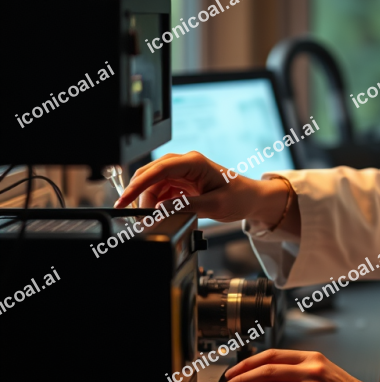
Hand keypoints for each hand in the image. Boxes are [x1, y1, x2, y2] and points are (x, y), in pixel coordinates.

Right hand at [113, 151, 288, 225]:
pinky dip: (158, 203)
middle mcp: (186, 164)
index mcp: (194, 163)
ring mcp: (184, 173)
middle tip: (135, 215)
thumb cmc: (240, 197)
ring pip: (155, 184)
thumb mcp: (214, 205)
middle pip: (151, 174)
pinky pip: (163, 191)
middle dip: (140, 194)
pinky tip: (160, 214)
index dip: (139, 184)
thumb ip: (186, 207)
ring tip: (151, 219)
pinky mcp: (184, 183)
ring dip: (149, 201)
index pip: (159, 169)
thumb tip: (160, 209)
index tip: (125, 199)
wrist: (252, 199)